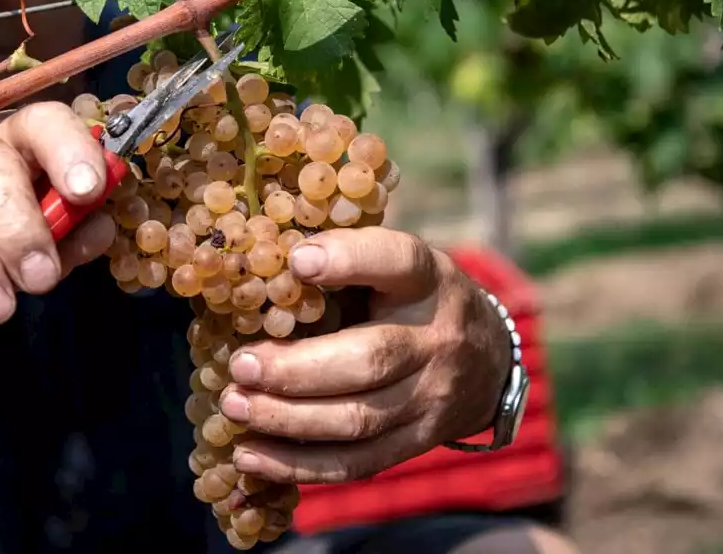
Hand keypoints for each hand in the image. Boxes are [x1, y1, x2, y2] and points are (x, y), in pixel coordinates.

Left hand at [218, 227, 511, 483]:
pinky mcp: (416, 443)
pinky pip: (356, 463)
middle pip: (370, 359)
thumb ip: (346, 260)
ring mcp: (430, 399)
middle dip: (297, 368)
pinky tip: (250, 454)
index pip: (397, 262)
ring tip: (235, 405)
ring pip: (358, 420)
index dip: (349, 260)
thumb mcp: (396, 266)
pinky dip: (298, 465)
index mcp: (427, 280)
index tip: (296, 260)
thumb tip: (259, 258)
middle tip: (241, 365)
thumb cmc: (413, 299)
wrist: (487, 359)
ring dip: (287, 419)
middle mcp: (435, 340)